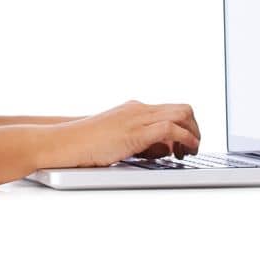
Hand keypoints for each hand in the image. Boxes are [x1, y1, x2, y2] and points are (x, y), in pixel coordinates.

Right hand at [55, 100, 200, 167]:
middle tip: (192, 148)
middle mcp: (138, 109)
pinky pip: (171, 128)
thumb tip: (161, 150)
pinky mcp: (135, 132)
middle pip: (183, 108)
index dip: (185, 126)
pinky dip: (186, 138)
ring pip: (182, 114)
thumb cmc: (84, 145)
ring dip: (194, 133)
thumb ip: (139, 141)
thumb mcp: (117, 139)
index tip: (186, 144)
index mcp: (132, 109)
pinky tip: (186, 151)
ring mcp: (137, 118)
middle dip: (195, 128)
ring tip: (191, 151)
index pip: (170, 109)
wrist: (64, 143)